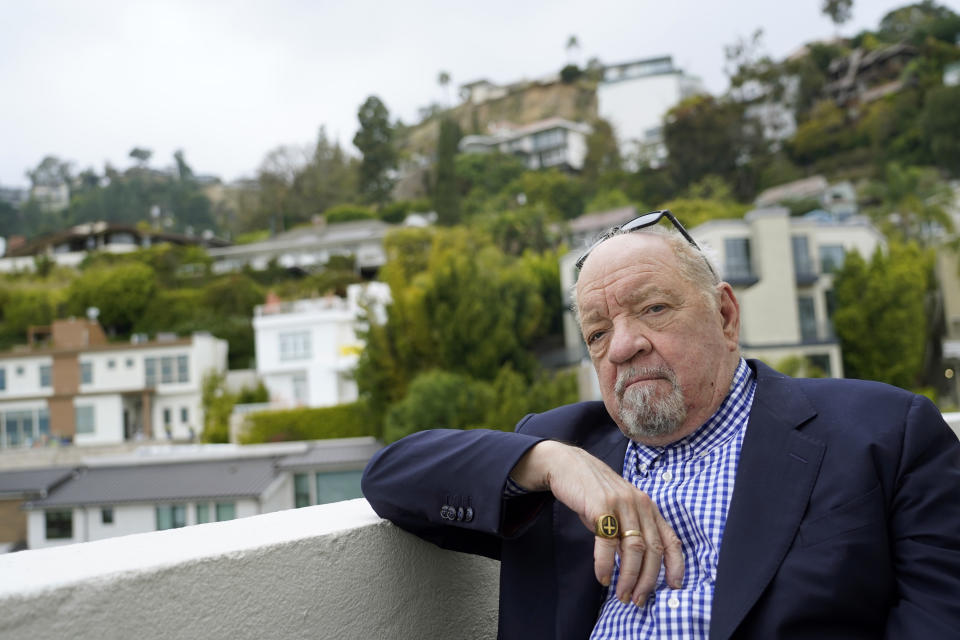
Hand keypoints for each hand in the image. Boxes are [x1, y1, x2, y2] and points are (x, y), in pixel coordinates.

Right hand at [510, 440, 682, 604]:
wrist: (569, 466)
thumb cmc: (595, 492)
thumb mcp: (620, 509)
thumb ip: (631, 532)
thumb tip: (638, 568)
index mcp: (648, 507)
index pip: (670, 539)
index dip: (675, 565)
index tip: (673, 587)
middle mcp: (640, 504)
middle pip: (652, 550)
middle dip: (647, 580)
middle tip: (638, 600)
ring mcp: (621, 504)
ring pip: (633, 549)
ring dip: (628, 577)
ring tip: (622, 594)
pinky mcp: (600, 506)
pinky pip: (607, 542)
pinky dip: (605, 564)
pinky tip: (602, 577)